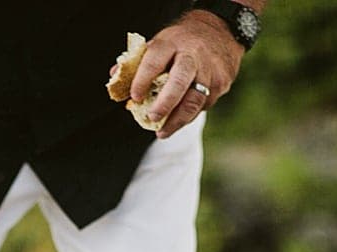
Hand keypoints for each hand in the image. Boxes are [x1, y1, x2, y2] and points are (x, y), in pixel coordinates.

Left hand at [132, 11, 245, 138]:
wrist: (220, 32)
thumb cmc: (181, 43)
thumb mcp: (160, 43)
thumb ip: (138, 61)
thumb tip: (114, 77)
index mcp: (172, 43)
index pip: (155, 61)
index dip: (143, 79)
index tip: (135, 97)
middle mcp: (193, 55)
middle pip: (180, 81)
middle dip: (165, 103)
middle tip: (151, 118)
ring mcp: (210, 69)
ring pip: (194, 100)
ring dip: (177, 120)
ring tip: (162, 132)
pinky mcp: (222, 83)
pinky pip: (204, 105)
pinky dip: (189, 115)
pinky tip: (178, 120)